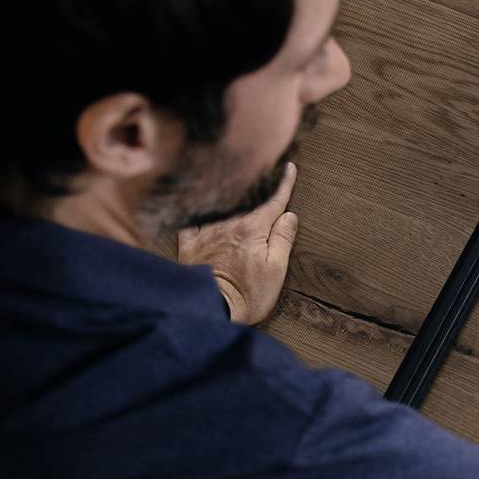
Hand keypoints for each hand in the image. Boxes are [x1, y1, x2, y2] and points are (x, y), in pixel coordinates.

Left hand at [176, 162, 299, 324]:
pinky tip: (200, 201)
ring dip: (231, 193)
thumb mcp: (277, 270)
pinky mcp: (189, 244)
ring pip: (221, 204)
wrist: (209, 310)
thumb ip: (282, 239)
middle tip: (263, 171)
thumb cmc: (248, 294)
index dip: (284, 184)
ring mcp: (207, 232)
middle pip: (246, 200)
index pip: (273, 201)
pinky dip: (200, 207)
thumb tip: (289, 216)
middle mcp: (228, 224)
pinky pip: (193, 218)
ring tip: (236, 183)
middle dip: (256, 185)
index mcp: (252, 229)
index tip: (289, 168)